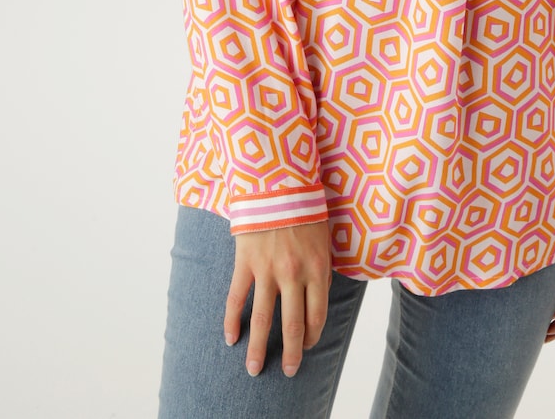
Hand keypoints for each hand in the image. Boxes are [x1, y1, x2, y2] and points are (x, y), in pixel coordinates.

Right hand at [224, 221, 331, 377]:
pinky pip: (237, 298)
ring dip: (258, 348)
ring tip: (254, 369)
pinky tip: (230, 338)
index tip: (307, 347)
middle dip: (290, 353)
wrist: (279, 181)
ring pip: (263, 318)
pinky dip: (232, 321)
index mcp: (318, 268)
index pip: (316, 315)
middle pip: (292, 324)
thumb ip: (321, 270)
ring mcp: (268, 270)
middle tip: (288, 371)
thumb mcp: (324, 239)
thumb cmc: (306, 208)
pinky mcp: (246, 262)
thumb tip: (317, 297)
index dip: (312, 336)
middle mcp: (294, 274)